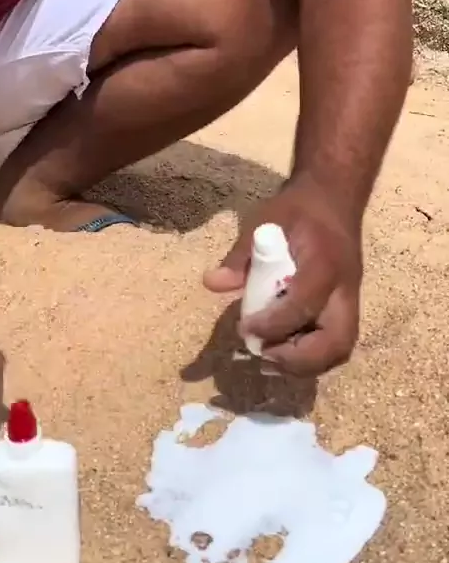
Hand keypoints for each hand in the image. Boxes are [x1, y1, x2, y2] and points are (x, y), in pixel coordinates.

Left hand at [203, 176, 362, 376]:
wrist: (333, 197)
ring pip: (340, 349)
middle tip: (264, 356)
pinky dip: (310, 358)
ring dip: (305, 364)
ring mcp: (350, 301)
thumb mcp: (264, 221)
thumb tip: (213, 283)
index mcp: (324, 263)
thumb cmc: (298, 209)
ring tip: (269, 359)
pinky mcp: (346, 309)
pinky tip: (282, 352)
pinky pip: (335, 344)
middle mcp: (344, 289)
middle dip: (299, 359)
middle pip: (336, 341)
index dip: (273, 324)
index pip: (304, 304)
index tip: (245, 328)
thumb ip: (240, 255)